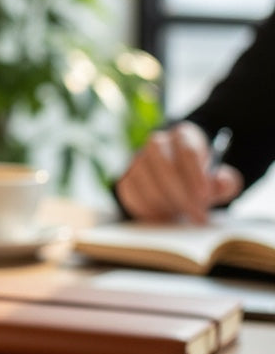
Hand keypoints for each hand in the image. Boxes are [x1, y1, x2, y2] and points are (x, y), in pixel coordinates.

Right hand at [115, 121, 242, 223]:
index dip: (196, 176)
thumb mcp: (219, 180)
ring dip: (165, 202)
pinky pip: (131, 193)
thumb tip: (219, 182)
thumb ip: (225, 182)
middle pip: (164, 165)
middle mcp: (157, 143)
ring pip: (145, 180)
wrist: (176, 183)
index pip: (188, 151)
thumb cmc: (200, 181)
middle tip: (197, 216)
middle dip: (182, 194)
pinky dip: (147, 208)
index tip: (206, 198)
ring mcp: (138, 160)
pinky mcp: (127, 178)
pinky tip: (164, 217)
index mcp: (184, 136)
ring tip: (182, 216)